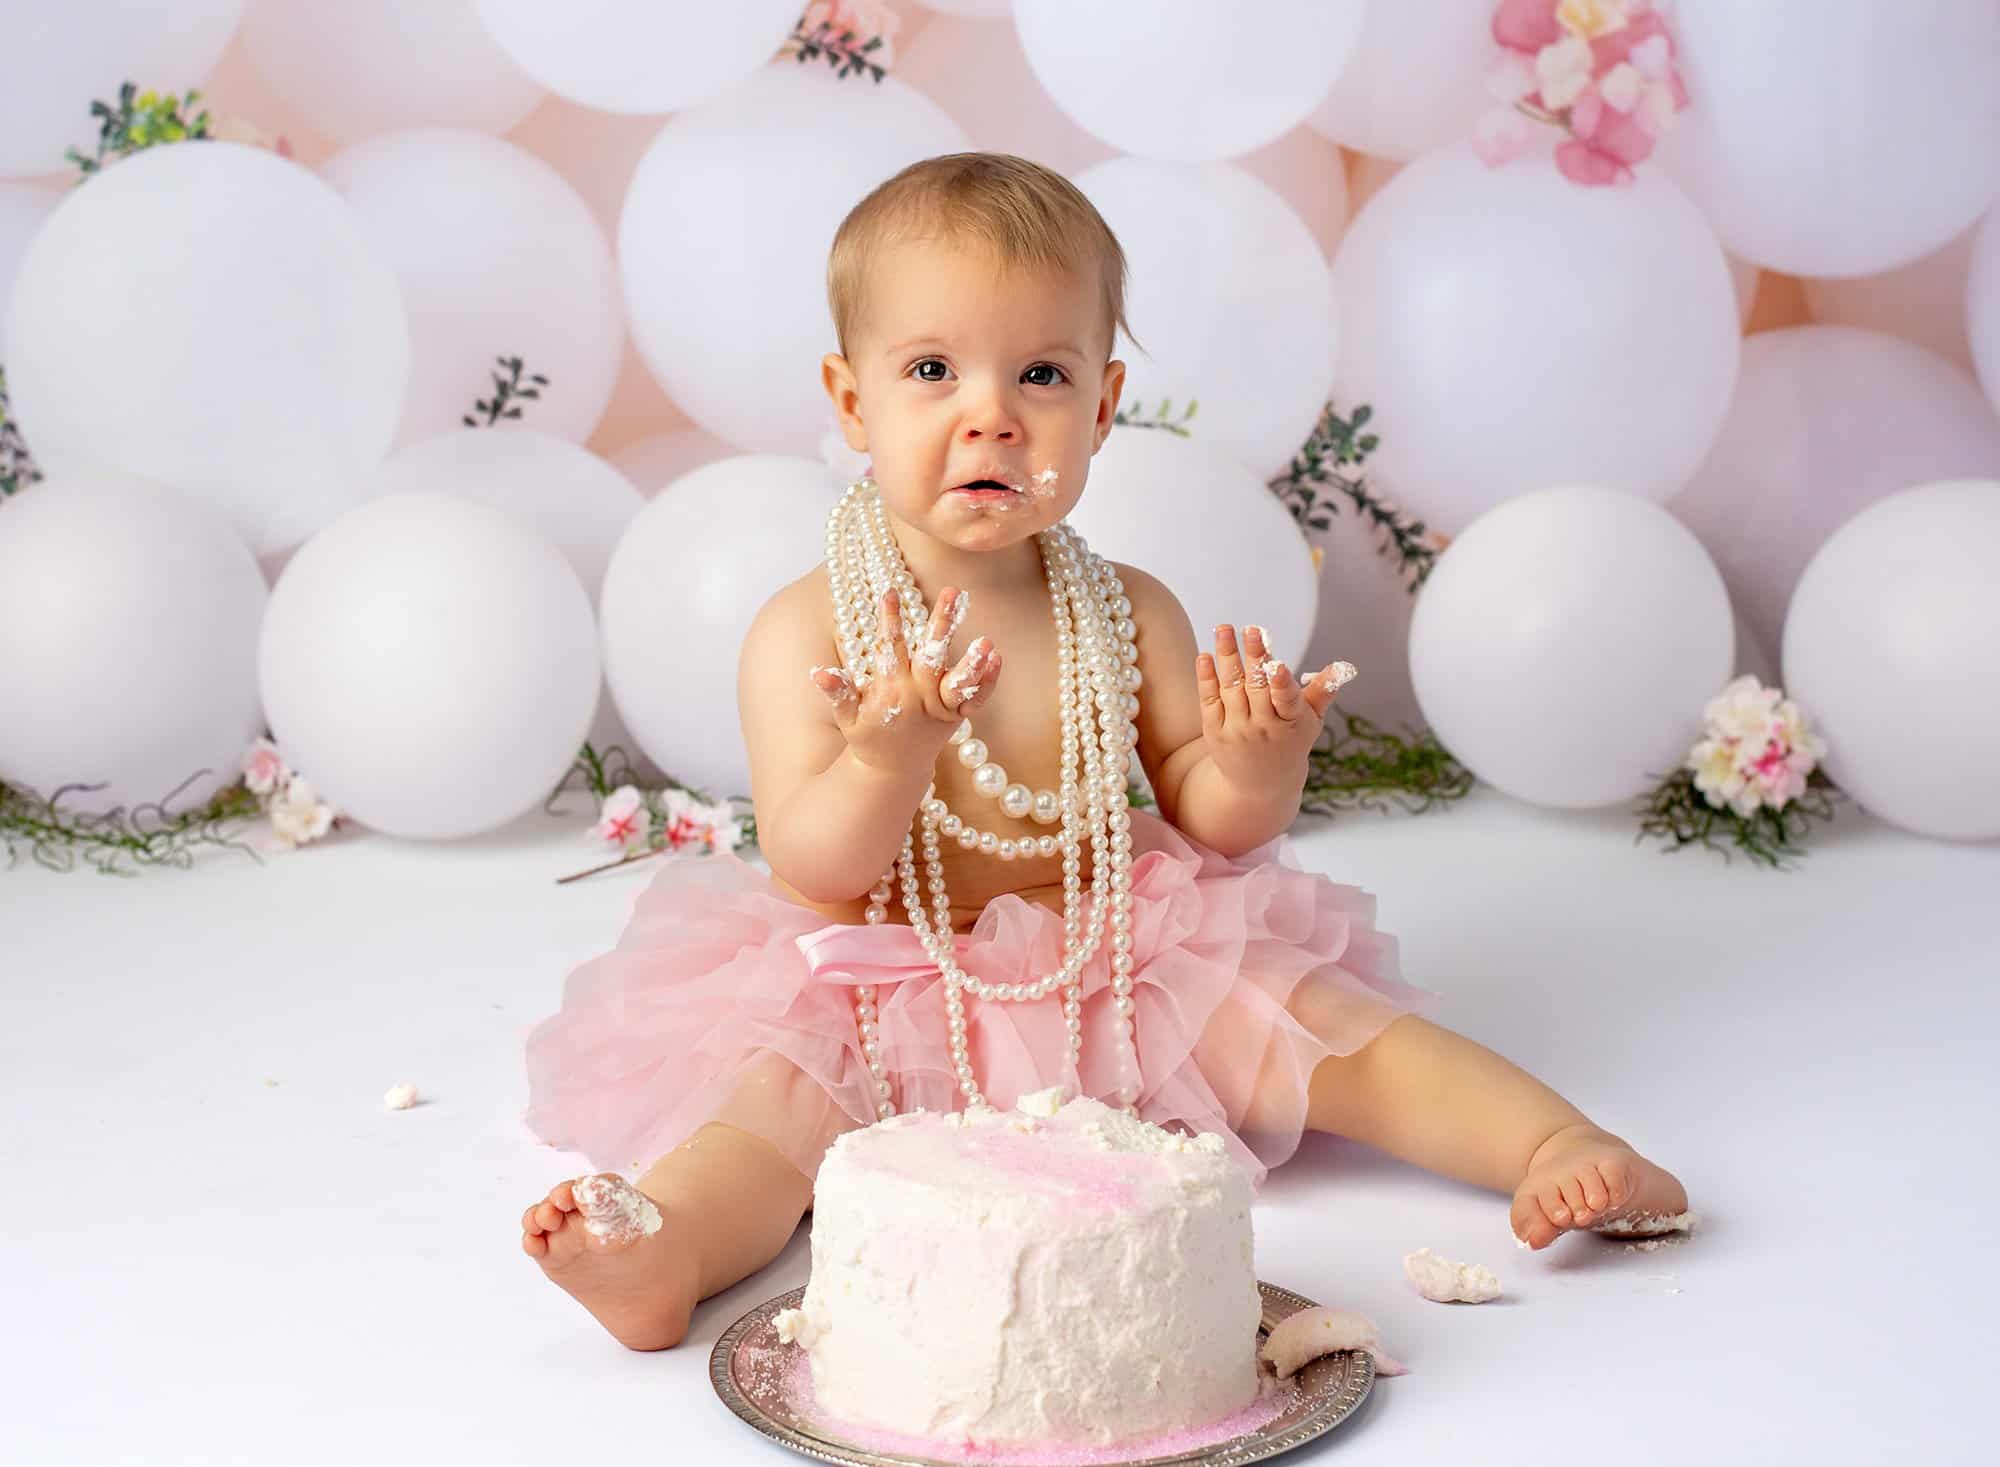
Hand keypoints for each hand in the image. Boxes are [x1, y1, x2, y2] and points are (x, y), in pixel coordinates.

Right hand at [808, 587, 1002, 775]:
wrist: (892, 773)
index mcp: (890, 691)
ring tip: (987, 640)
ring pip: (957, 681)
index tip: (890, 591)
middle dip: (942, 623)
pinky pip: (974, 701)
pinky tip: (997, 657)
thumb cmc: (868, 738)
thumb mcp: (848, 718)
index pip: (890, 648)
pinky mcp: (956, 718)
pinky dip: (986, 682)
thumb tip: (818, 672)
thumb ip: (838, 693)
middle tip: (953, 592)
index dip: (890, 619)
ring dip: (972, 660)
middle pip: (931, 655)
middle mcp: (918, 696)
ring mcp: (940, 708)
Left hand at [1195, 623, 1355, 788]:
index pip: (1287, 700)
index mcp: (1292, 723)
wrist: (1260, 786)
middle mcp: (1263, 728)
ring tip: (1224, 629)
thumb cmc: (1290, 743)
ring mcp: (1238, 730)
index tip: (1277, 664)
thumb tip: (1343, 666)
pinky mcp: (1215, 732)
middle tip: (1251, 630)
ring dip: (1227, 657)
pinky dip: (1207, 678)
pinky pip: (1210, 700)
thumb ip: (1322, 692)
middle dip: (1254, 657)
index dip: (1282, 683)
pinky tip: (1205, 656)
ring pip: (1232, 688)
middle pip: (1257, 688)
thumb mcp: (1310, 722)